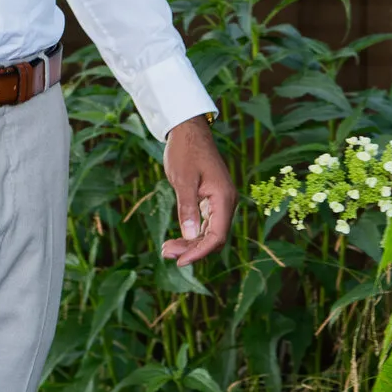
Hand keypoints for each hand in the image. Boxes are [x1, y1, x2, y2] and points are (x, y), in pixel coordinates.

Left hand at [161, 118, 235, 267]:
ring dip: (190, 244)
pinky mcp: (210, 199)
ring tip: (166, 249)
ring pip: (208, 233)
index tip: (180, 262)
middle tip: (165, 253)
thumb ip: (187, 209)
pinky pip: (205, 223)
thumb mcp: (183, 180)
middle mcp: (226, 202)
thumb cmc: (185, 151)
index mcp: (223, 198)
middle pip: (213, 238)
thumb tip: (189, 237)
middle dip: (191, 249)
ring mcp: (219, 202)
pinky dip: (191, 233)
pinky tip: (175, 239)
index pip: (217, 236)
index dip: (200, 252)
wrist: (187, 130)